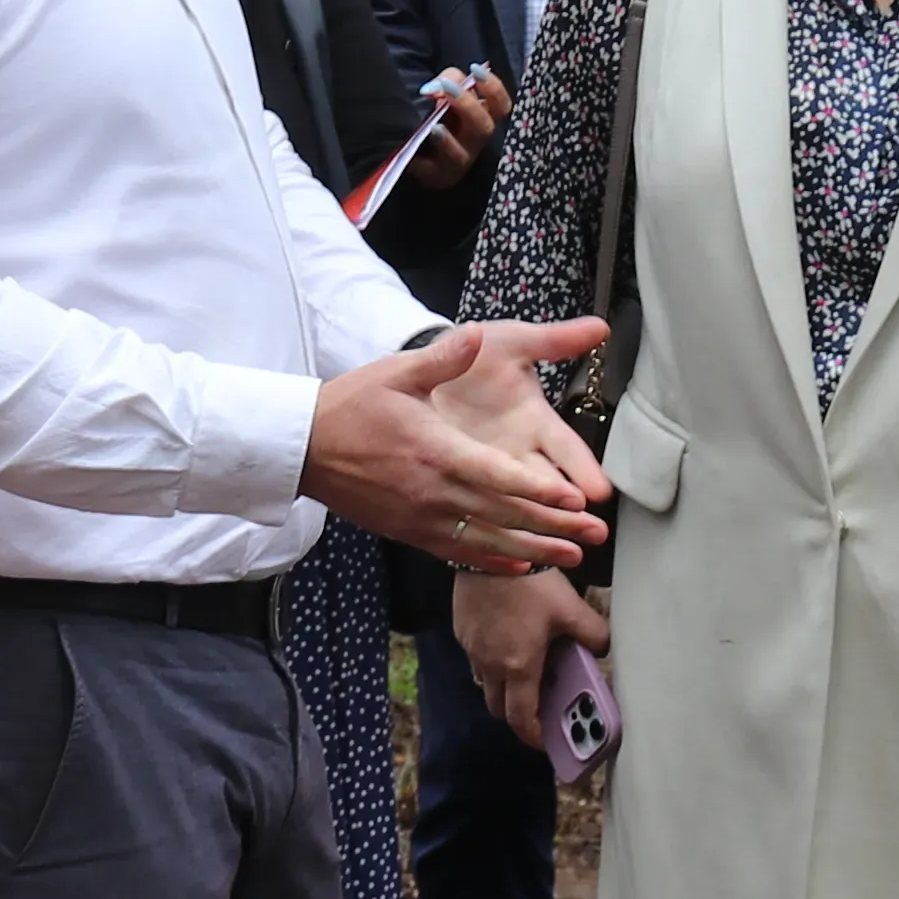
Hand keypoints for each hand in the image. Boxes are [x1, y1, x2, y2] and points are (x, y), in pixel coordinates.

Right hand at [308, 321, 609, 569]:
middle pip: (503, 515)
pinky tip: (521, 564)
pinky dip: (492, 560)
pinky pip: (458, 552)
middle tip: (595, 536)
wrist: (302, 448)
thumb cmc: (351, 405)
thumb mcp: (396, 372)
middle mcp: (432, 492)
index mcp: (435, 451)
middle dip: (553, 527)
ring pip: (487, 541)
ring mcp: (420, 517)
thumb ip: (442, 357)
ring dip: (533, 550)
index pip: (498, 477)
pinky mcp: (409, 531)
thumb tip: (477, 334)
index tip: (575, 499)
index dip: (539, 491)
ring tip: (572, 557)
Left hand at [410, 65, 508, 187]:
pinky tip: (416, 154)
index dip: (493, 88)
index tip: (476, 70)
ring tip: (435, 126)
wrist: (418, 147)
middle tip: (447, 88)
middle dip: (467, 105)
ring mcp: (459, 161)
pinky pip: (435, 171)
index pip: (501, 105)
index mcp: (483, 117)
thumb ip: (449, 79)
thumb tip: (440, 84)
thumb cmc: (440, 114)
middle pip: (484, 127)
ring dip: (448, 140)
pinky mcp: (438, 176)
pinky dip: (424, 163)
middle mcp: (476, 140)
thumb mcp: (446, 90)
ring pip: (462, 155)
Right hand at [451, 561, 611, 746]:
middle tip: (540, 707)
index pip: (521, 719)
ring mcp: (471, 648)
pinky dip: (492, 661)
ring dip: (504, 687)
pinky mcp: (462, 631)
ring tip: (526, 672)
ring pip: (485, 683)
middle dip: (519, 715)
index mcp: (518, 666)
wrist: (490, 547)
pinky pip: (476, 658)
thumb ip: (594, 635)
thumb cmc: (531, 581)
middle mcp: (489, 664)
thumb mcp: (572, 609)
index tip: (548, 740)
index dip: (534, 736)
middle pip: (499, 708)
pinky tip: (509, 640)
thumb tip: (603, 650)